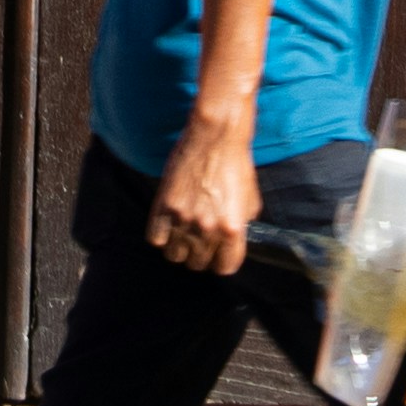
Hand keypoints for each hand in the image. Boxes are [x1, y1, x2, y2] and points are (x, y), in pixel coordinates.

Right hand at [151, 115, 262, 277]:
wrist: (216, 136)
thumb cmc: (236, 164)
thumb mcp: (250, 200)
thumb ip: (242, 226)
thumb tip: (232, 240)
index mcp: (233, 230)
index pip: (225, 268)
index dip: (221, 262)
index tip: (217, 255)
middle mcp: (208, 229)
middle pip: (198, 265)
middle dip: (199, 256)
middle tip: (199, 241)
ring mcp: (184, 219)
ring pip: (175, 256)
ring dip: (178, 248)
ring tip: (182, 233)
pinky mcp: (164, 207)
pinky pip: (155, 239)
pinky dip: (160, 235)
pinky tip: (168, 224)